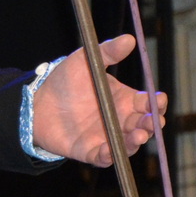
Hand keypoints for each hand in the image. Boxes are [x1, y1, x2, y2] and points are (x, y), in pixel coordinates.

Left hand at [30, 33, 166, 165]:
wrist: (37, 101)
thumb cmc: (65, 81)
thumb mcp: (85, 61)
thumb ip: (107, 52)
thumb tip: (129, 39)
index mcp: (125, 100)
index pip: (149, 103)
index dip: (157, 103)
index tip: (158, 99)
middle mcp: (121, 120)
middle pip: (144, 125)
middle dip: (151, 124)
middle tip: (151, 121)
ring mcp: (108, 136)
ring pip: (130, 143)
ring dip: (137, 140)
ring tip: (140, 135)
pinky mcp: (92, 151)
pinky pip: (105, 157)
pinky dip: (110, 155)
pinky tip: (110, 149)